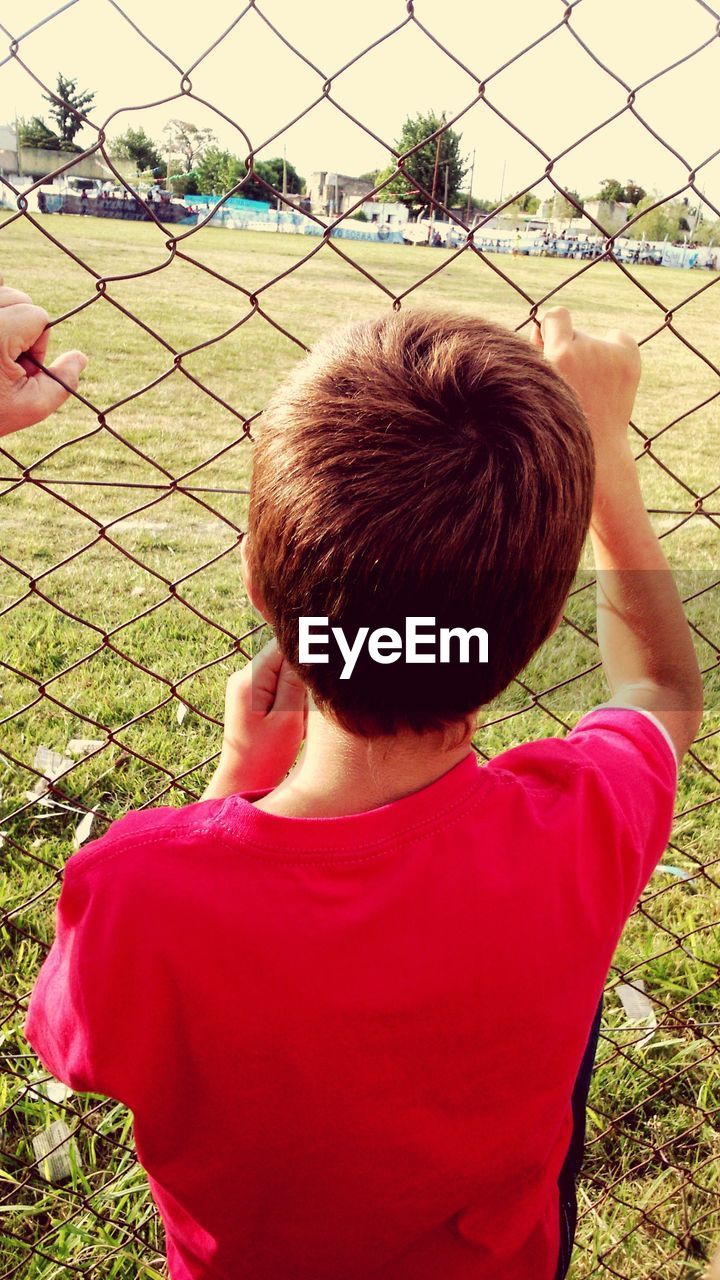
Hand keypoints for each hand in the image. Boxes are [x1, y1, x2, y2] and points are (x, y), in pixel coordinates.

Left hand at [0, 282, 87, 435]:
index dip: (38, 345)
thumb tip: (80, 358)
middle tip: (6, 361)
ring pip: (3, 293)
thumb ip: (62, 383)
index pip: (37, 315)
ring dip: (6, 317)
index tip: (20, 368)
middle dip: (21, 328)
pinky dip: (0, 304)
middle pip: (19, 298)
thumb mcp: (30, 407)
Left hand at [202, 640, 306, 798]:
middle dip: (302, 680)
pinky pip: (280, 688)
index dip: (305, 656)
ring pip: (285, 674)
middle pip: (284, 659)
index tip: (317, 680)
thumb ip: (295, 680)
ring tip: (296, 721)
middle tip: (303, 710)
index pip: (282, 645)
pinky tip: (291, 723)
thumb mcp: (288, 717)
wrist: (244, 781)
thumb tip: (306, 647)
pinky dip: (291, 702)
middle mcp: (243, 677)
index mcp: (249, 679)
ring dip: (298, 694)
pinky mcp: (253, 698)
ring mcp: (246, 687)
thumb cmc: (266, 755)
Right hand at [531, 306, 640, 457]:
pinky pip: (618, 338)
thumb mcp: (540, 385)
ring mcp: (612, 353)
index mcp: (561, 356)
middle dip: (571, 351)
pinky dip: (614, 351)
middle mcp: (589, 350)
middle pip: (575, 334)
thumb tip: (543, 325)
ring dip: (591, 356)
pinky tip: (609, 377)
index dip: (551, 328)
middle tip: (574, 385)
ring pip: (595, 341)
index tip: (550, 343)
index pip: (555, 316)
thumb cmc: (562, 418)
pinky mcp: (630, 356)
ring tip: (591, 388)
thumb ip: (538, 351)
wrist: (598, 447)